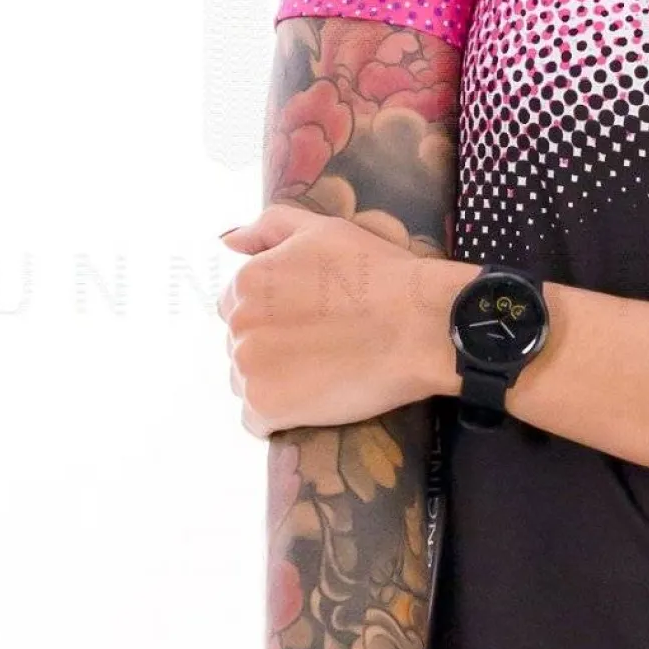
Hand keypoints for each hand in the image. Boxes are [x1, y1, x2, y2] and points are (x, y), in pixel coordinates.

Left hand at [217, 203, 466, 435]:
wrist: (420, 325)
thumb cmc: (379, 274)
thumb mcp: (323, 229)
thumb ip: (269, 227)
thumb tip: (227, 241)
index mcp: (247, 281)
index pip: (238, 309)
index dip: (275, 318)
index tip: (310, 324)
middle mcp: (238, 324)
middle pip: (242, 347)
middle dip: (273, 351)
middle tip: (322, 349)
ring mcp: (248, 367)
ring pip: (246, 384)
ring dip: (275, 384)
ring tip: (321, 375)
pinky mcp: (265, 406)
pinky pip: (257, 421)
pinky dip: (280, 418)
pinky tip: (315, 401)